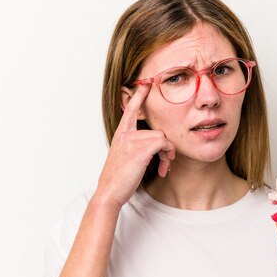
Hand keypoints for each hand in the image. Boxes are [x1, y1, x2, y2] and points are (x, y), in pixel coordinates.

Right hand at [95, 84, 174, 209]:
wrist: (109, 192)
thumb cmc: (118, 179)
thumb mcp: (126, 158)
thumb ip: (136, 147)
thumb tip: (158, 146)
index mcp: (121, 134)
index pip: (130, 110)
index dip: (139, 96)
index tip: (145, 83)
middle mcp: (125, 134)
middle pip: (157, 130)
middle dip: (166, 146)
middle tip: (167, 161)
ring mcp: (131, 140)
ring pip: (162, 138)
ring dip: (167, 154)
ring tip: (164, 168)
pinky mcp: (139, 149)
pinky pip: (163, 144)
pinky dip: (167, 156)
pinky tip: (163, 169)